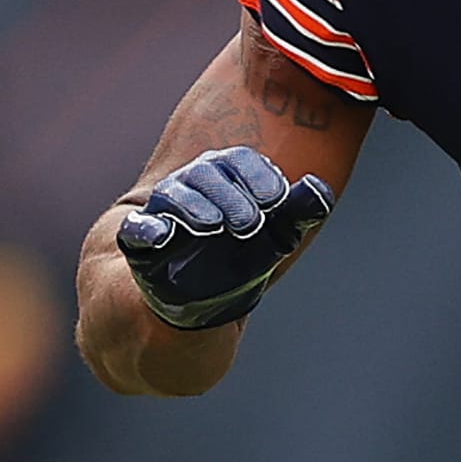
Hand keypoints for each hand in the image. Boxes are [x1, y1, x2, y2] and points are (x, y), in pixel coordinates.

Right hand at [116, 147, 332, 330]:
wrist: (205, 300)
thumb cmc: (244, 256)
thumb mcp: (277, 236)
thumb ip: (299, 212)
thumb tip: (320, 187)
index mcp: (228, 177)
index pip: (240, 161)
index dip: (258, 176)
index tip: (276, 199)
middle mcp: (194, 187)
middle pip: (208, 173)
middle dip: (230, 195)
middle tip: (251, 223)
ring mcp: (166, 212)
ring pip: (174, 195)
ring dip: (195, 207)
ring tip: (213, 225)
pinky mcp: (141, 242)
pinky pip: (138, 228)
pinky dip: (148, 229)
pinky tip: (162, 235)